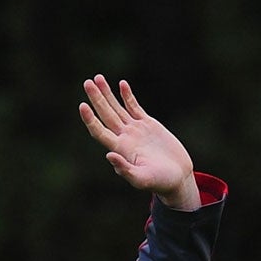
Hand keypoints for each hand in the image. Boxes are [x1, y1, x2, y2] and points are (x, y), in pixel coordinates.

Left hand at [78, 76, 198, 210]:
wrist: (177, 176)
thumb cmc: (160, 182)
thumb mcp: (142, 179)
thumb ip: (125, 170)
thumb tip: (109, 155)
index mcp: (120, 149)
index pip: (100, 132)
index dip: (90, 120)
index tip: (82, 106)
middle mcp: (124, 137)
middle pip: (105, 115)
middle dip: (96, 98)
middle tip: (87, 82)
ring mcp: (135, 130)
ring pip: (117, 108)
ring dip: (107, 93)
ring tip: (97, 78)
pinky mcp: (148, 124)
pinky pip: (134, 107)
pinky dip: (128, 96)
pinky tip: (122, 84)